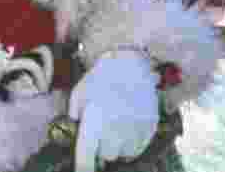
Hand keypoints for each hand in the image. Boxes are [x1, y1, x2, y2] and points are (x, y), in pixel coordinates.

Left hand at [69, 50, 158, 171]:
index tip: (83, 169)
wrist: (132, 62)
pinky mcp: (150, 128)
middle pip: (106, 157)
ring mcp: (135, 130)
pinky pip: (138, 147)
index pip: (86, 159)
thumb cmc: (101, 78)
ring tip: (116, 125)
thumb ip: (74, 118)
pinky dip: (132, 141)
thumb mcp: (79, 94)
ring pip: (124, 154)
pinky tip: (128, 124)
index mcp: (95, 121)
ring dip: (118, 146)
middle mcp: (116, 129)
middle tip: (102, 131)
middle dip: (102, 147)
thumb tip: (76, 136)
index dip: (83, 168)